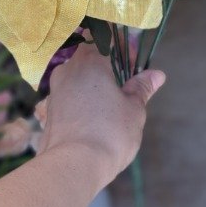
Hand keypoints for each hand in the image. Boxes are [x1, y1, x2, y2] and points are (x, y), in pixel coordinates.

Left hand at [36, 44, 164, 188]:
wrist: (72, 166)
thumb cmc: (109, 133)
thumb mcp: (134, 110)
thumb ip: (142, 89)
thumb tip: (156, 74)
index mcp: (90, 62)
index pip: (104, 39)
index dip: (120, 47)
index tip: (133, 61)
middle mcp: (68, 70)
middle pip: (88, 58)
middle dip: (106, 67)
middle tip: (125, 84)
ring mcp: (55, 91)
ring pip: (76, 78)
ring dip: (92, 85)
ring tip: (111, 105)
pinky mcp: (49, 112)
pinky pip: (68, 98)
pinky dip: (81, 102)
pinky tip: (94, 120)